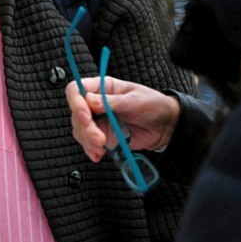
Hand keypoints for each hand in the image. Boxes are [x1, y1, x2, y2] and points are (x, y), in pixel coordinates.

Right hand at [65, 79, 180, 160]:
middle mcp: (96, 103)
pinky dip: (91, 150)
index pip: (76, 90)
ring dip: (88, 141)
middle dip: (85, 128)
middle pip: (76, 113)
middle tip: (99, 138)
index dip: (76, 102)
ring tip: (102, 146)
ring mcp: (98, 121)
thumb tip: (90, 100)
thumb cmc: (153, 105)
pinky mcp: (103, 136)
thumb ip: (112, 102)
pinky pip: (88, 144)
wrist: (165, 126)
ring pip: (80, 130)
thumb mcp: (135, 100)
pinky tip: (99, 154)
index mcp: (102, 87)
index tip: (85, 116)